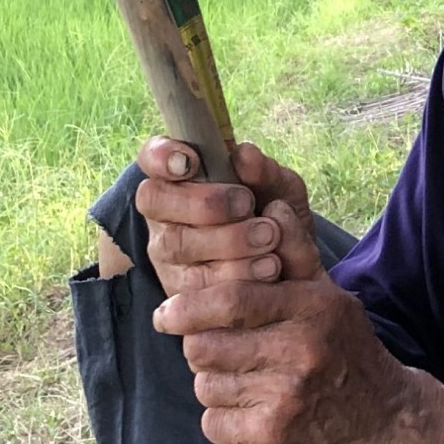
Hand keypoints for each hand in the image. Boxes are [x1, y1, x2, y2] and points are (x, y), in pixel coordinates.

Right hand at [135, 137, 319, 298]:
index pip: (151, 157)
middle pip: (156, 201)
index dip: (162, 156)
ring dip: (226, 240)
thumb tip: (244, 154)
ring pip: (175, 244)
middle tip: (247, 204)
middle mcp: (164, 214)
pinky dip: (235, 275)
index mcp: (180, 178)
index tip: (191, 161)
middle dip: (204, 202)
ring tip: (269, 237)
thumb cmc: (274, 217)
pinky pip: (194, 285)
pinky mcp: (179, 290)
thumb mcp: (280, 190)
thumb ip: (265, 172)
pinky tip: (267, 267)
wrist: (292, 270)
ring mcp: (167, 253)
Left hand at [152, 271, 443, 443]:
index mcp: (312, 307)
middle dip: (202, 350)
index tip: (167, 313)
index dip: (188, 306)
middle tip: (222, 354)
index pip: (232, 299)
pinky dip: (225, 424)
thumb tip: (272, 206)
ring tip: (249, 386)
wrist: (389, 421)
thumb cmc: (348, 352)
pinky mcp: (277, 435)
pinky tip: (253, 416)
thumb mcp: (330, 298)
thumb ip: (295, 254)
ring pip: (207, 386)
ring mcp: (289, 394)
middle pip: (205, 346)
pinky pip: (216, 424)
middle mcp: (302, 348)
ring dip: (216, 387)